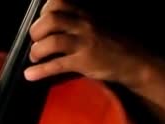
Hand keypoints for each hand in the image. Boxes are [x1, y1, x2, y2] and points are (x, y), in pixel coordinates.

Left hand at [24, 0, 145, 85]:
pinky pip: (57, 65)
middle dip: (36, 30)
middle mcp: (84, 25)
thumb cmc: (114, 43)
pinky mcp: (84, 62)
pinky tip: (30, 75)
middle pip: (51, 20)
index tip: (41, 21)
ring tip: (35, 56)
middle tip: (35, 40)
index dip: (44, 11)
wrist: (134, 61)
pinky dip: (40, 71)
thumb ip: (77, 21)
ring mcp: (84, 43)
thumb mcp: (96, 24)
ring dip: (37, 50)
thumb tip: (51, 23)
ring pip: (52, 41)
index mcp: (85, 14)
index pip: (58, 3)